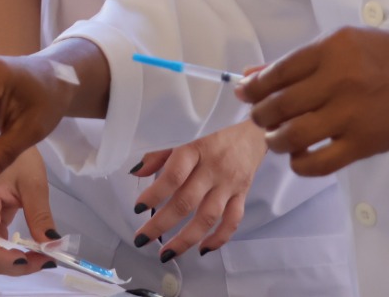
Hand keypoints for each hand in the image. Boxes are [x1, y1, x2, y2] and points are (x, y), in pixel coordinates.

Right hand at [0, 147, 60, 274]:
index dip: (6, 258)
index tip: (34, 259)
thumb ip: (40, 215)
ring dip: (15, 261)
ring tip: (43, 256)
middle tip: (46, 260)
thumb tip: (51, 244)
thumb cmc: (19, 156)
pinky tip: (33, 251)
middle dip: (15, 264)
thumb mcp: (33, 183)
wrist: (7, 140)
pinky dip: (13, 251)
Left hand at [131, 121, 264, 259]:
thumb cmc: (212, 138)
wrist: (253, 134)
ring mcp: (229, 185)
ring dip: (186, 239)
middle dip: (161, 223)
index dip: (155, 193)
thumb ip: (160, 155)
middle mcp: (213, 169)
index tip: (138, 209)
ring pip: (208, 217)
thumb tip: (136, 173)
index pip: (174, 175)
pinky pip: (232, 221)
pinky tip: (202, 250)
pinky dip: (218, 239)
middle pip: (187, 201)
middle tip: (141, 239)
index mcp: (196, 150)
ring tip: (166, 253)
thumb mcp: (185, 138)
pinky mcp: (242, 196)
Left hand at [240, 27, 388, 177]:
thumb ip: (298, 59)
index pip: (277, 72)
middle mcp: (339, 80)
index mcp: (333, 49)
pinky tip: (298, 156)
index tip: (246, 94)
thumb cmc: (388, 58)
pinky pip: (317, 163)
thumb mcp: (344, 42)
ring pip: (292, 135)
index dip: (254, 87)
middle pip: (279, 105)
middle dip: (260, 115)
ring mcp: (350, 115)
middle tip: (261, 117)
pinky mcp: (361, 144)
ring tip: (276, 137)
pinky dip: (298, 163)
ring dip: (274, 140)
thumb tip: (251, 74)